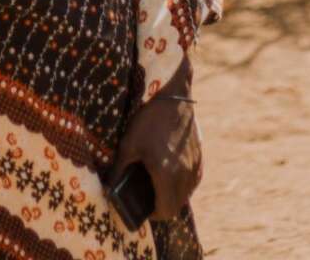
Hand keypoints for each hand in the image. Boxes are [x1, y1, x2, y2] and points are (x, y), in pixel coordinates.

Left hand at [107, 58, 201, 222]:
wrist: (172, 94)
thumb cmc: (147, 119)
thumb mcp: (128, 144)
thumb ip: (119, 170)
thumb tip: (109, 189)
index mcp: (167, 174)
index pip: (165, 211)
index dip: (153, 214)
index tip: (142, 209)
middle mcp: (185, 174)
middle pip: (176, 205)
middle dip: (162, 206)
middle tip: (147, 197)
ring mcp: (195, 165)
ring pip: (186, 194)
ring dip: (173, 195)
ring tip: (157, 184)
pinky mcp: (200, 156)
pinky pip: (193, 180)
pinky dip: (183, 183)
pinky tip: (170, 171)